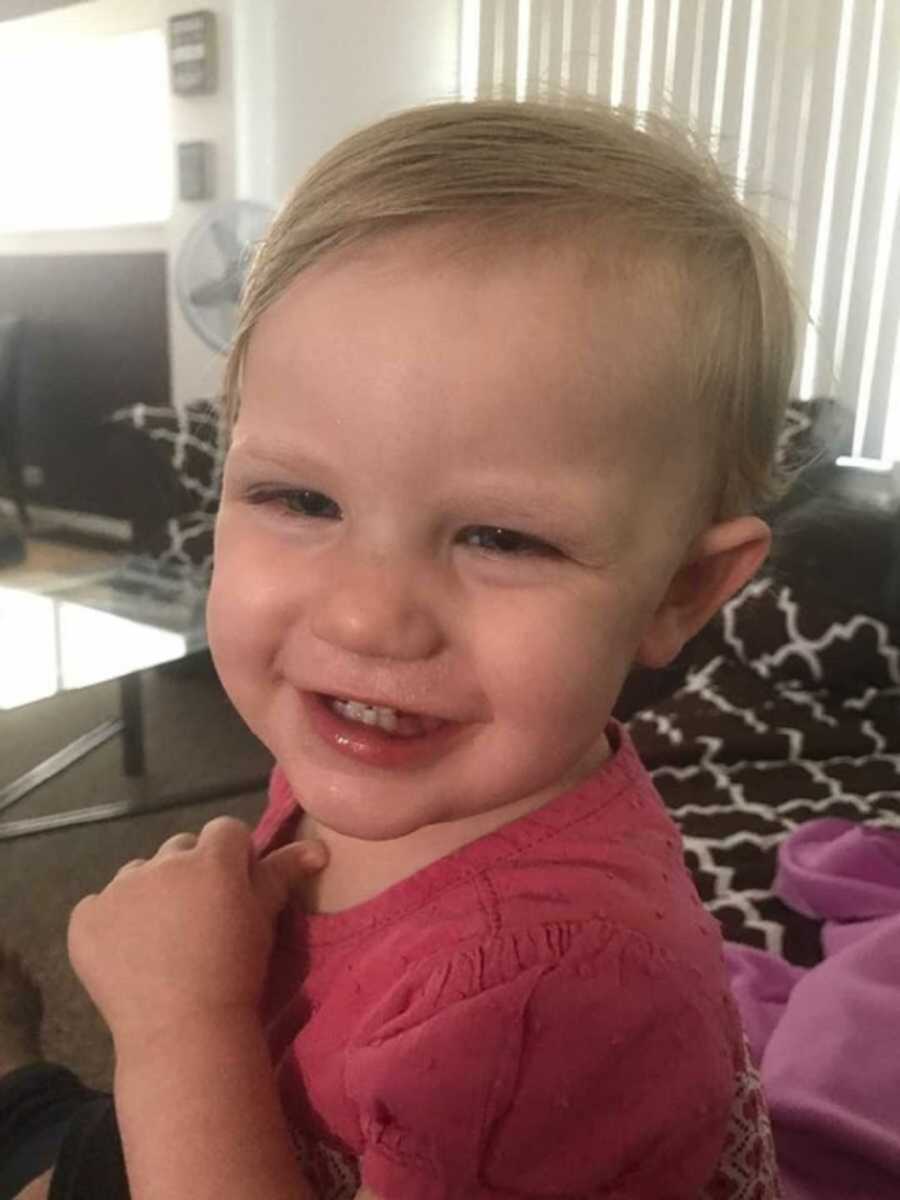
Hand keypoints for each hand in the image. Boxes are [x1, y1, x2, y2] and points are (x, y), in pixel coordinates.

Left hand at [68, 816, 326, 1046]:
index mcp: (211, 858)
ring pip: (138, 873)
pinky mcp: (85, 918)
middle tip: (200, 919)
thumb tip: (319, 848)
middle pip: (180, 848)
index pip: (226, 831)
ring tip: (162, 940)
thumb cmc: (236, 972)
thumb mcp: (265, 919)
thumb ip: (284, 873)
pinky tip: (128, 954)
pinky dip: (111, 922)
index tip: (235, 893)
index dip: (234, 858)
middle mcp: (162, 863)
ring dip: (150, 894)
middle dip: (191, 873)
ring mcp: (118, 889)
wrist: (184, 1032)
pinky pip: (99, 905)